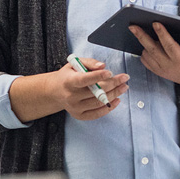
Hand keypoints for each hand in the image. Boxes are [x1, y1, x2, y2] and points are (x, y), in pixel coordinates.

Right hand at [9, 58, 128, 121]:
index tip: (110, 72)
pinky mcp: (79, 115)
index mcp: (68, 82)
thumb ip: (89, 63)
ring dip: (114, 94)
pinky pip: (97, 113)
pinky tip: (117, 100)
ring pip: (99, 102)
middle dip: (113, 84)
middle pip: (95, 91)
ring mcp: (75, 108)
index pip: (85, 80)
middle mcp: (71, 96)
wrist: (55, 91)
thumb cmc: (67, 76)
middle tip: (124, 78)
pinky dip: (109, 108)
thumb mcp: (74, 64)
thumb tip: (103, 66)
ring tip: (123, 87)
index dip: (98, 76)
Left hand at [129, 23, 179, 96]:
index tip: (155, 23)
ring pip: (147, 55)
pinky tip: (143, 43)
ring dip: (141, 42)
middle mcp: (170, 66)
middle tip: (132, 25)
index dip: (162, 34)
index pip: (169, 46)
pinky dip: (143, 52)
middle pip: (152, 49)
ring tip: (137, 30)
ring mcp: (163, 70)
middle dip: (141, 36)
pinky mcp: (159, 72)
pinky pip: (146, 62)